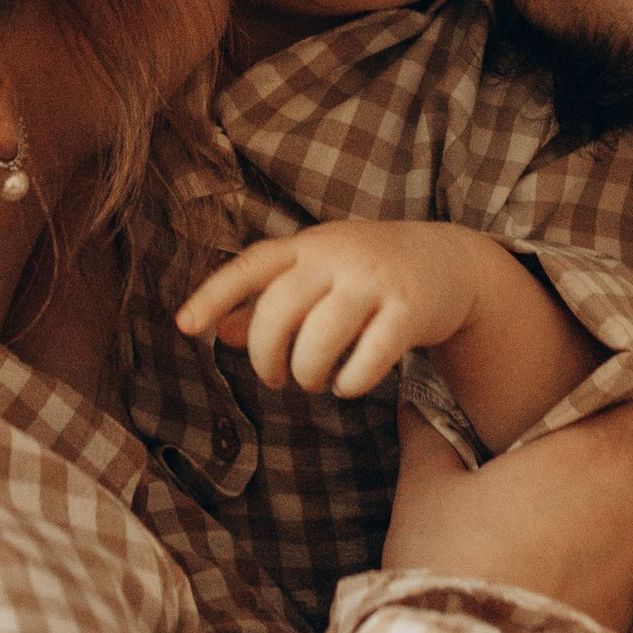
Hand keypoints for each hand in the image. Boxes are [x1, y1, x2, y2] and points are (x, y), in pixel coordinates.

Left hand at [178, 220, 506, 399]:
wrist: (447, 261)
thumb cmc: (364, 274)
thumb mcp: (316, 276)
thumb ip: (268, 301)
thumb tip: (217, 332)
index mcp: (308, 246)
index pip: (251, 266)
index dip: (213, 296)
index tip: (185, 328)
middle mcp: (338, 256)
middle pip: (279, 308)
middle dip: (266, 355)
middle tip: (274, 378)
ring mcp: (375, 280)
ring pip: (322, 336)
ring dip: (308, 371)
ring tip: (313, 381)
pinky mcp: (410, 309)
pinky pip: (371, 357)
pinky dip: (351, 383)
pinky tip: (348, 386)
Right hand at [380, 392, 632, 632]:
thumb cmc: (449, 560)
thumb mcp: (427, 490)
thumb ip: (430, 434)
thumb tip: (415, 398)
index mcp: (595, 452)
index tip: (600, 415)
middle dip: (631, 460)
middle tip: (574, 468)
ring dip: (620, 514)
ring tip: (564, 522)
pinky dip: (611, 563)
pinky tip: (563, 570)